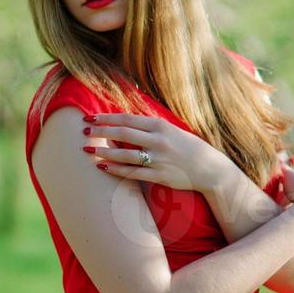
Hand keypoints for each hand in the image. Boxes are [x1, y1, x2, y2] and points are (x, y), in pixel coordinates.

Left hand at [80, 111, 234, 193]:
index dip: (106, 118)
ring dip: (104, 152)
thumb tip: (124, 120)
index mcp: (160, 126)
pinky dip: (116, 169)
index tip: (90, 117)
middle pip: (123, 133)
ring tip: (88, 150)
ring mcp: (158, 159)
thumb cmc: (187, 147)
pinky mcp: (159, 176)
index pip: (127, 119)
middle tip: (84, 131)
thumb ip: (150, 126)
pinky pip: (133, 172)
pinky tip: (103, 167)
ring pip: (125, 154)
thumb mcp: (171, 130)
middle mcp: (158, 140)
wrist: (209, 169)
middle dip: (101, 132)